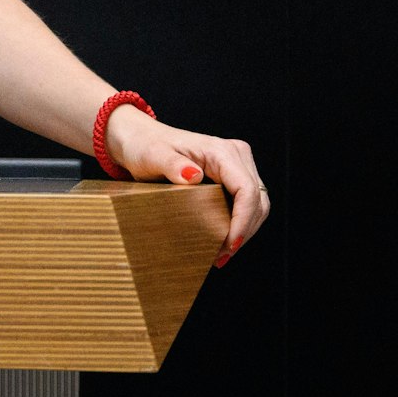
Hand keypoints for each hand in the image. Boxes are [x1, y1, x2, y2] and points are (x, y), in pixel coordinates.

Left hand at [105, 106, 270, 266]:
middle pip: (256, 201)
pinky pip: (246, 203)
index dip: (243, 220)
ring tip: (221, 253)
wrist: (140, 140)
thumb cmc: (144, 146)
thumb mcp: (151, 155)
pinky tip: (223, 240)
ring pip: (256, 205)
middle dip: (244, 231)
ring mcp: (237, 165)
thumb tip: (194, 175)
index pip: (246, 190)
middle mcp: (235, 155)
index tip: (230, 244)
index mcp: (220, 151)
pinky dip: (238, 223)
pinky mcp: (232, 176)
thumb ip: (171, 164)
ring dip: (243, 231)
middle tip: (221, 256)